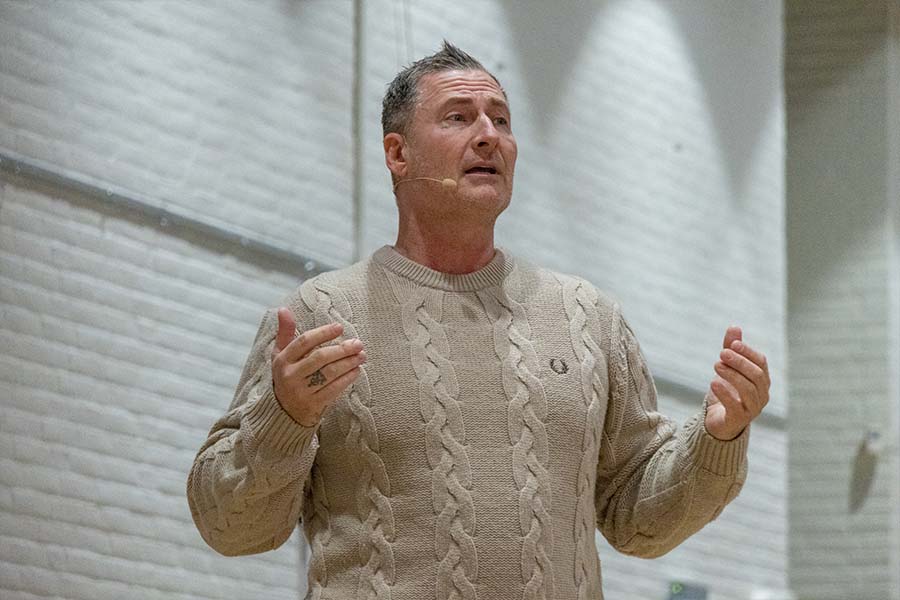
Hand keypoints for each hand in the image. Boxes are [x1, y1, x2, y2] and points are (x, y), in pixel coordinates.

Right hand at [271, 307, 365, 426]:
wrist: (284, 411)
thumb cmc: (287, 375)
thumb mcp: (280, 354)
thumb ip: (285, 332)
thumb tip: (283, 309)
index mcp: (282, 360)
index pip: (304, 342)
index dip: (323, 333)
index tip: (340, 327)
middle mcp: (290, 375)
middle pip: (320, 358)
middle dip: (342, 349)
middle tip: (358, 343)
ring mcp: (301, 391)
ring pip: (329, 374)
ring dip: (348, 363)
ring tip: (362, 356)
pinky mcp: (313, 404)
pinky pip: (334, 389)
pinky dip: (347, 379)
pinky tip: (357, 370)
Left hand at [705, 326, 769, 440]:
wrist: (719, 421)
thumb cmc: (727, 392)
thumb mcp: (728, 368)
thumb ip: (731, 349)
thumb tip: (734, 326)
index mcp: (762, 380)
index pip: (761, 362)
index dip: (748, 352)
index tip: (732, 344)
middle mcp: (762, 394)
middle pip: (757, 375)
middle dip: (740, 362)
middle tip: (722, 353)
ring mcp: (753, 409)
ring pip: (749, 390)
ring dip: (732, 375)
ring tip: (716, 365)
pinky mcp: (739, 419)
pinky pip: (735, 406)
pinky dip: (724, 393)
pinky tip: (713, 382)